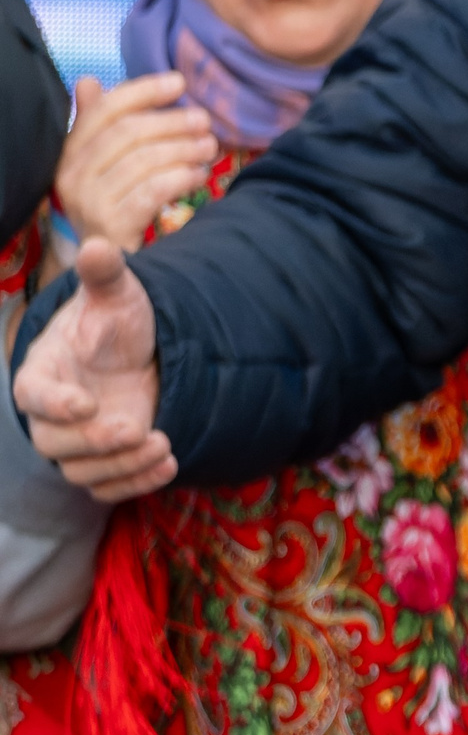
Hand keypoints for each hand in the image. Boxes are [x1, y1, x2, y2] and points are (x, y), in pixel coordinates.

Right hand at [13, 239, 173, 500]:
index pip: (32, 395)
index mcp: (42, 374)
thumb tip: (100, 246)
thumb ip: (105, 278)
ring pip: (83, 472)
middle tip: (136, 427)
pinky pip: (109, 488)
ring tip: (165, 445)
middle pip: (54, 444)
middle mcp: (52, 416)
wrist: (140, 355)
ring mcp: (77, 443)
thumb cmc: (118, 324)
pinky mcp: (105, 463)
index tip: (84, 404)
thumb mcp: (117, 297)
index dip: (54, 403)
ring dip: (122, 466)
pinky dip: (136, 484)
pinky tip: (169, 465)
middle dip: (94, 441)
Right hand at [49, 73, 214, 272]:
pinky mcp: (110, 224)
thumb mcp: (104, 164)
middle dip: (173, 122)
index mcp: (70, 153)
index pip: (105, 110)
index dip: (144, 91)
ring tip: (209, 147)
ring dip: (184, 148)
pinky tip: (200, 174)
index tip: (180, 83)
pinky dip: (182, 177)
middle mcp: (72, 175)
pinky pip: (152, 191)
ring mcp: (88, 201)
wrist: (105, 268)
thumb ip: (101, 125)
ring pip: (144, 160)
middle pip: (129, 133)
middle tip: (205, 122)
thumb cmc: (113, 203)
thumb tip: (89, 81)